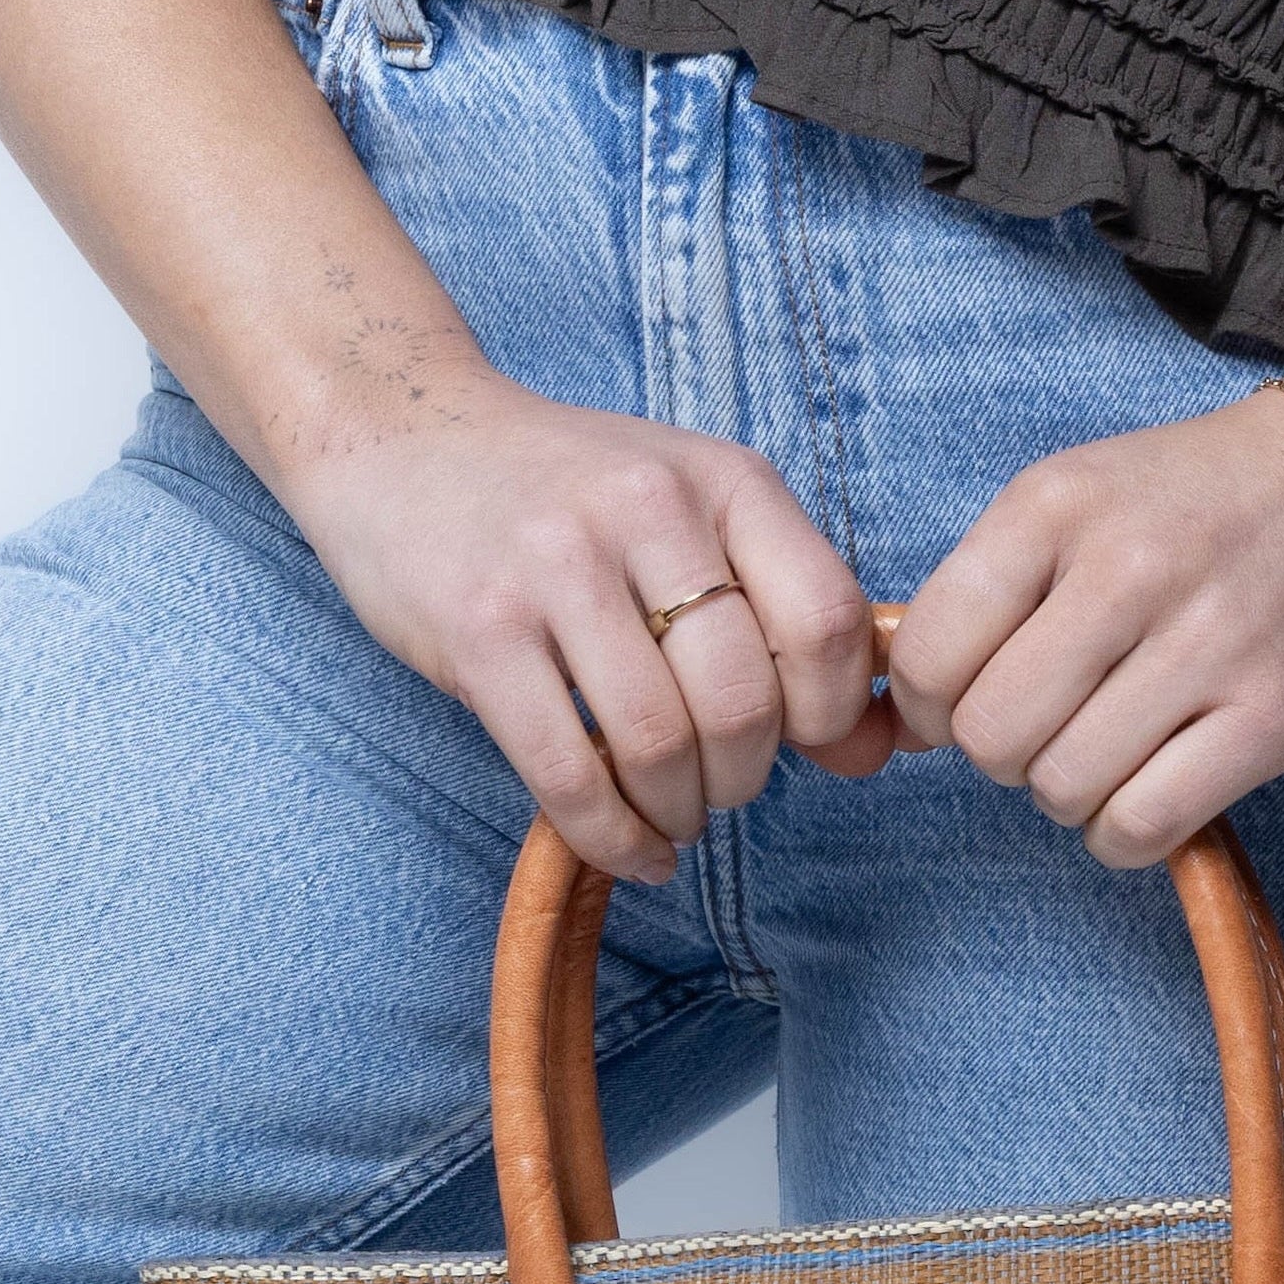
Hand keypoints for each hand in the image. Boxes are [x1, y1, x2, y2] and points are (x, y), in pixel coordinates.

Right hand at [285, 374, 876, 883]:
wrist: (404, 435)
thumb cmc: (566, 496)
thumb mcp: (691, 517)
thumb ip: (784, 617)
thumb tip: (879, 751)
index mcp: (723, 480)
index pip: (828, 621)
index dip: (832, 713)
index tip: (804, 742)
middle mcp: (648, 510)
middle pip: (744, 701)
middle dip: (743, 778)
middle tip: (718, 787)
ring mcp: (557, 566)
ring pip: (660, 744)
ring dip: (678, 811)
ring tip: (670, 813)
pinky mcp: (481, 629)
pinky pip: (567, 772)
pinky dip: (612, 837)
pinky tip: (630, 847)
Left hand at [885, 378, 1283, 865]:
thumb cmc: (1209, 500)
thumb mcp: (1083, 496)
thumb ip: (992, 588)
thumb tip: (905, 711)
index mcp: (1057, 505)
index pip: (929, 657)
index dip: (933, 706)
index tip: (971, 701)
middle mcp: (1126, 569)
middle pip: (989, 738)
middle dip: (1003, 755)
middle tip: (1054, 724)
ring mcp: (1206, 645)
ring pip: (1061, 789)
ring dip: (1070, 792)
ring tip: (1115, 744)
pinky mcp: (1271, 716)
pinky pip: (1140, 824)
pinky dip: (1125, 832)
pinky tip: (1148, 787)